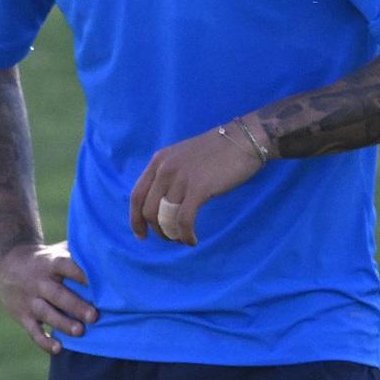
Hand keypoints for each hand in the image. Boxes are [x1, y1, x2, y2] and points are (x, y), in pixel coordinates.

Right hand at [0, 240, 95, 356]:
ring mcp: (29, 300)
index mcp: (50, 263)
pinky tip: (58, 349)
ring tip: (80, 332)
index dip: (79, 274)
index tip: (95, 283)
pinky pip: (33, 331)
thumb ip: (79, 254)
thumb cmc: (45, 259)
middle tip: (94, 316)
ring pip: (46, 313)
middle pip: (57, 294)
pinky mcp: (22, 316)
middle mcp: (39, 282)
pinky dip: (44, 341)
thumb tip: (110, 255)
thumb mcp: (57, 251)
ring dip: (62, 323)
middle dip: (75, 306)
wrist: (7, 262)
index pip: (65, 266)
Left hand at [128, 121, 266, 244]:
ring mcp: (180, 178)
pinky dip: (185, 235)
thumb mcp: (182, 158)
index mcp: (158, 161)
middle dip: (156, 230)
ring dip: (171, 234)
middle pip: (148, 210)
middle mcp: (164, 169)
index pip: (136, 195)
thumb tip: (162, 203)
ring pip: (164, 217)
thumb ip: (168, 176)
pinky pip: (184, 220)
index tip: (141, 235)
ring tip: (182, 239)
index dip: (135, 219)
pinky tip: (192, 240)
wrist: (243, 139)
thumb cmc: (216, 151)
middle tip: (169, 238)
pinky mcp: (198, 189)